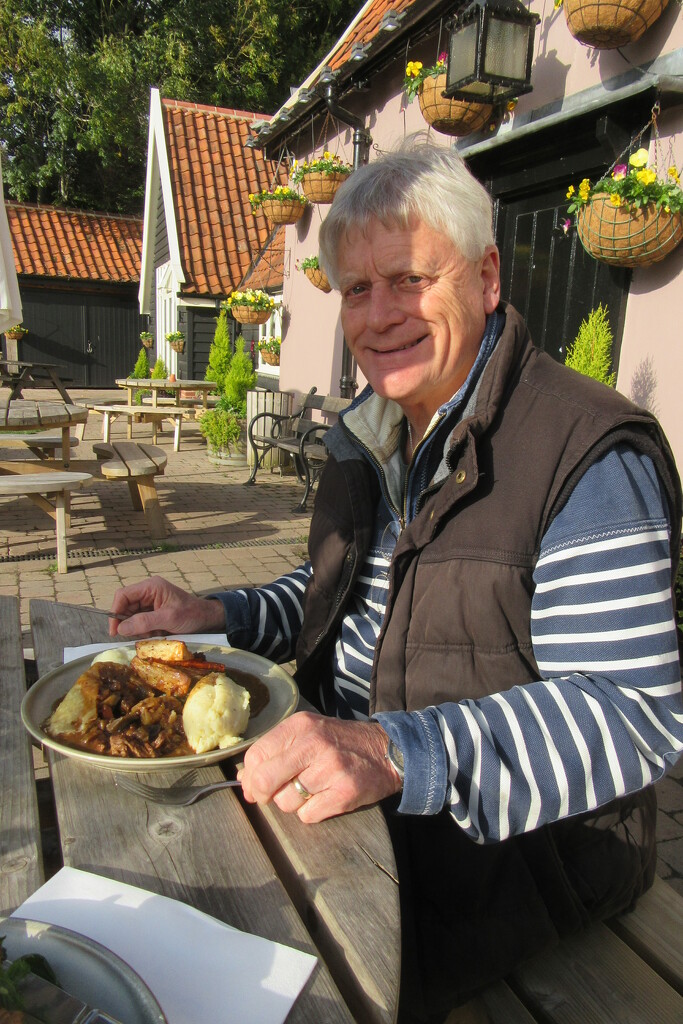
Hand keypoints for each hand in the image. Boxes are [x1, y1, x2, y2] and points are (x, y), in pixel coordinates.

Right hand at [108, 575, 225, 637]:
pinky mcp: (153, 611)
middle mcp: (148, 592)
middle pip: (126, 607)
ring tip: (155, 633)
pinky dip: (145, 630)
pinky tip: (158, 633)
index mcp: (150, 586)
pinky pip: (141, 622)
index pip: (123, 595)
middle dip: (130, 623)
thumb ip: (144, 622)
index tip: (115, 630)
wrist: (207, 618)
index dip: (115, 612)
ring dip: (139, 628)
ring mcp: (150, 601)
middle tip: (140, 635)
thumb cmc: (191, 614)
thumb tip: (121, 628)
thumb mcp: (168, 618)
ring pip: (132, 617)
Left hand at [238, 711, 401, 822]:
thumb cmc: (341, 743)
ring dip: (293, 803)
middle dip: (263, 794)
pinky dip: (312, 812)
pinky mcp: (343, 792)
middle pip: (265, 781)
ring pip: (286, 802)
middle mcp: (313, 744)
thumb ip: (276, 752)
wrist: (388, 750)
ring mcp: (329, 769)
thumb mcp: (308, 734)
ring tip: (310, 790)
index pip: (256, 755)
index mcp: (300, 726)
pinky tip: (325, 798)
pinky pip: (307, 816)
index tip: (254, 785)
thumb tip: (244, 780)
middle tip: (271, 796)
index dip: (250, 777)